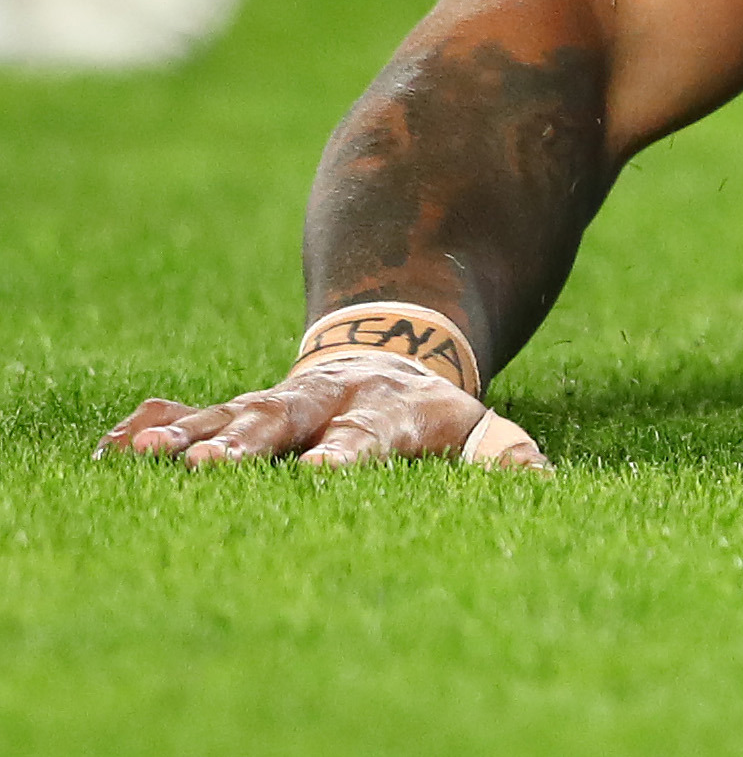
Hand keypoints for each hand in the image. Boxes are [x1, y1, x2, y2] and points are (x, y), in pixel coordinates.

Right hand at [100, 355, 550, 470]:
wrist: (392, 347)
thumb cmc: (431, 414)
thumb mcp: (473, 426)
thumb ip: (503, 453)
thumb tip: (541, 483)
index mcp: (380, 413)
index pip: (363, 440)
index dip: (344, 457)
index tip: (321, 475)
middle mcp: (318, 403)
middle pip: (280, 423)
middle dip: (244, 446)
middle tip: (207, 470)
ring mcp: (270, 403)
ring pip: (223, 416)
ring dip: (184, 437)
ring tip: (142, 456)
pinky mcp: (233, 409)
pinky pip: (186, 415)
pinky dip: (151, 428)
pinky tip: (113, 449)